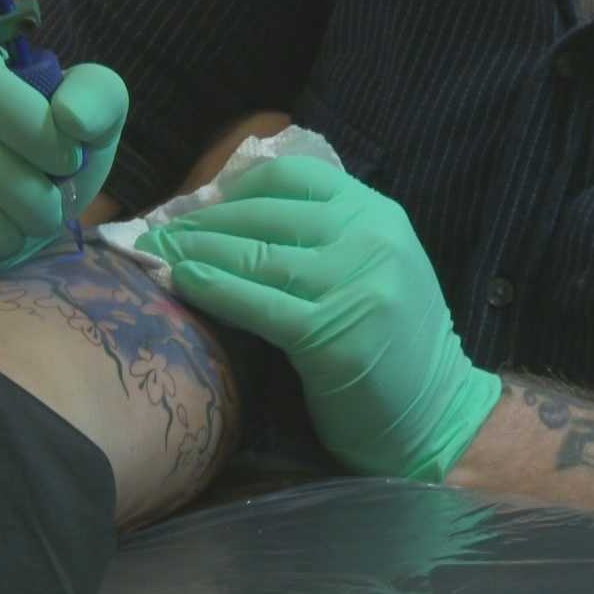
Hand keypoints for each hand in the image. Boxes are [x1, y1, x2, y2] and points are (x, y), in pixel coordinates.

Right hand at [0, 45, 127, 304]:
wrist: (4, 230)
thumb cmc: (41, 168)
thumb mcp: (86, 126)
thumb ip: (97, 99)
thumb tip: (70, 117)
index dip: (35, 131)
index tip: (66, 161)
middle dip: (32, 198)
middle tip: (46, 212)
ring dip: (0, 230)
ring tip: (12, 230)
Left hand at [135, 157, 500, 481]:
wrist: (438, 416)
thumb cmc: (392, 346)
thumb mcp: (372, 267)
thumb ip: (322, 235)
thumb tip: (227, 214)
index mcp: (378, 215)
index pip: (294, 176)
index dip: (236, 186)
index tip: (198, 204)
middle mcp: (370, 239)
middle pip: (264, 213)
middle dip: (201, 221)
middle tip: (157, 232)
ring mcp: (353, 285)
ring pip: (253, 254)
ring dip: (194, 252)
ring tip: (155, 254)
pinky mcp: (331, 336)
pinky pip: (256, 302)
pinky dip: (213, 288)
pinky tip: (183, 283)